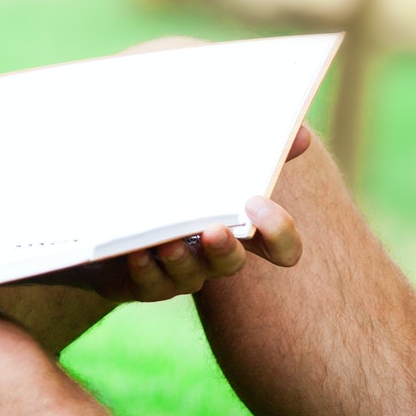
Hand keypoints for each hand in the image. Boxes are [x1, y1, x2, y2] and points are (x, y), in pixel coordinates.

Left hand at [32, 123, 311, 302]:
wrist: (114, 203)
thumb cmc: (179, 174)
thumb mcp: (213, 151)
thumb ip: (256, 140)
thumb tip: (301, 132)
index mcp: (237, 223)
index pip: (279, 243)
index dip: (278, 231)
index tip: (257, 202)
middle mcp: (212, 251)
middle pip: (232, 262)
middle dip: (226, 248)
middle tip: (216, 228)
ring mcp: (179, 268)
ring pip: (189, 276)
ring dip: (182, 260)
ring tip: (169, 241)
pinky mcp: (142, 279)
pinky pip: (149, 283)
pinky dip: (145, 269)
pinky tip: (136, 251)